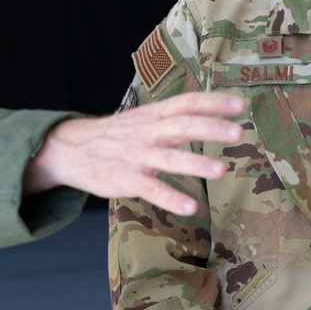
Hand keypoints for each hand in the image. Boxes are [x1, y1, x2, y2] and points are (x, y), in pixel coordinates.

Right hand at [23, 91, 243, 215]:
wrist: (71, 148)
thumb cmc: (117, 134)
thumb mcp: (143, 118)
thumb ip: (173, 118)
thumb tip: (212, 114)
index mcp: (153, 115)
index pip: (186, 102)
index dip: (212, 102)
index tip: (239, 104)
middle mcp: (146, 132)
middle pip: (180, 125)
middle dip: (209, 128)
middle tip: (237, 132)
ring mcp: (136, 156)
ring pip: (168, 157)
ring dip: (195, 162)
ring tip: (221, 169)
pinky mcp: (125, 179)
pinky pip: (151, 189)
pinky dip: (171, 198)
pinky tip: (191, 207)